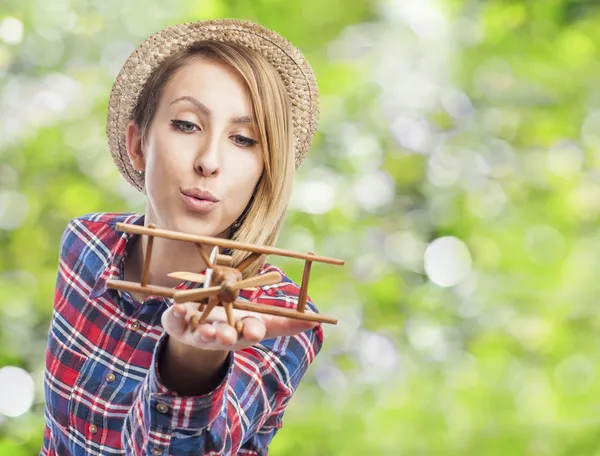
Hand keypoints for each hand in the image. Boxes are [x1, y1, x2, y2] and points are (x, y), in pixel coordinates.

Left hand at [161, 302, 318, 351]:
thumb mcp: (259, 321)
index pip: (250, 332)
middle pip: (223, 337)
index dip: (252, 331)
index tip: (254, 330)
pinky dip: (174, 316)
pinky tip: (177, 308)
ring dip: (203, 332)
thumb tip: (316, 321)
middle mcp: (219, 334)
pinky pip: (173, 321)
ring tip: (205, 329)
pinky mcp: (177, 324)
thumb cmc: (234, 322)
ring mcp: (196, 331)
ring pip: (199, 334)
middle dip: (225, 336)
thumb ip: (284, 322)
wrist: (198, 331)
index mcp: (240, 332)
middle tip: (226, 335)